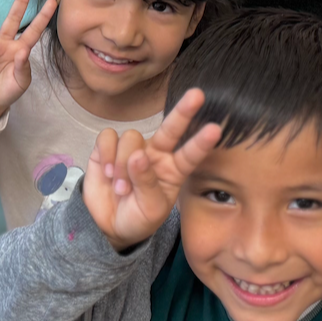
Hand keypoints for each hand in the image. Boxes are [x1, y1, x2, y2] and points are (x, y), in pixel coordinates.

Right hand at [0, 0, 57, 126]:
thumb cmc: (6, 91)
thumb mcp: (20, 83)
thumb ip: (22, 68)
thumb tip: (23, 50)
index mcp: (18, 49)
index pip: (33, 30)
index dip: (42, 16)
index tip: (53, 1)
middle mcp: (3, 44)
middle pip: (11, 18)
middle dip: (19, 2)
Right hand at [84, 89, 221, 250]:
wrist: (110, 225)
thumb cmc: (139, 217)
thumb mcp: (150, 209)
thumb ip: (147, 184)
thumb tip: (137, 156)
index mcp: (173, 170)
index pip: (190, 154)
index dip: (201, 143)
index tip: (215, 130)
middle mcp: (156, 154)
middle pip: (170, 128)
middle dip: (183, 112)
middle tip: (197, 95)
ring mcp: (132, 148)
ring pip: (131, 138)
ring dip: (123, 165)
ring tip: (120, 188)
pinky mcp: (108, 148)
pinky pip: (108, 137)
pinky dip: (107, 155)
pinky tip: (107, 173)